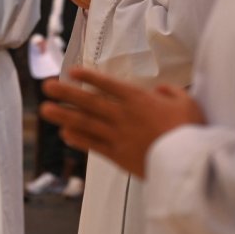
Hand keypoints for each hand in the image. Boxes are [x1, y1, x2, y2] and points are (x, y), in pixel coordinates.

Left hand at [39, 67, 205, 177]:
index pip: (107, 84)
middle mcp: (123, 115)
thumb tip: (159, 90)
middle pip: (88, 102)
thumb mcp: (186, 101)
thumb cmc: (189, 129)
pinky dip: (78, 139)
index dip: (89, 77)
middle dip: (66, 93)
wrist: (186, 162)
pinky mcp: (118, 156)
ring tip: (45, 109)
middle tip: (46, 86)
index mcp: (138, 99)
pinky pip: (93, 145)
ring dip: (63, 115)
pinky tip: (65, 134)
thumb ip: (170, 92)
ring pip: (85, 123)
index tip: (72, 71)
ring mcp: (118, 136)